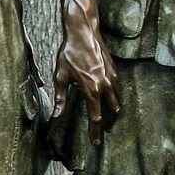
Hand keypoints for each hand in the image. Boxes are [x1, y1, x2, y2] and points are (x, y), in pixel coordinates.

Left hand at [52, 12, 120, 146]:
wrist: (83, 32)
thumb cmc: (69, 53)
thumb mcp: (60, 76)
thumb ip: (60, 98)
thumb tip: (56, 117)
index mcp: (91, 89)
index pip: (95, 117)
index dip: (95, 132)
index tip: (95, 143)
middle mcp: (105, 85)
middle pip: (111, 112)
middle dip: (107, 124)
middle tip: (103, 133)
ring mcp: (112, 77)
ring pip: (118, 102)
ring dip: (114, 113)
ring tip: (109, 121)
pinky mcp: (115, 70)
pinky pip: (119, 90)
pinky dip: (117, 100)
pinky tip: (112, 101)